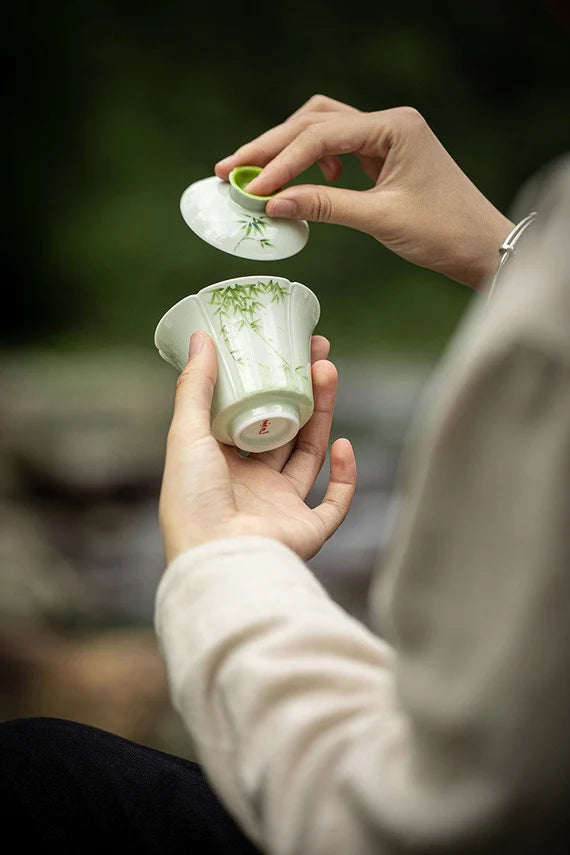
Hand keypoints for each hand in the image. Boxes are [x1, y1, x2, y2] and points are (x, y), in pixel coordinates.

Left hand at [159, 331, 356, 564]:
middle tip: (317, 353)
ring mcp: (281, 508)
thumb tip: (200, 336)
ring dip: (323, 415)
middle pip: (285, 429)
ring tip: (328, 372)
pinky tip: (345, 445)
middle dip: (302, 391)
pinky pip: (334, 503)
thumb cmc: (193, 499)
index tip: (283, 349)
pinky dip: (345, 476)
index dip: (266, 382)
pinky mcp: (307, 531)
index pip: (249, 415)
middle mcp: (252, 485)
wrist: (216, 559)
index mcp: (221, 464)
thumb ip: (195, 386)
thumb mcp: (186, 432)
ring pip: (310, 455)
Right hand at [215, 94, 513, 288]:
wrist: (482, 247)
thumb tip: (272, 203)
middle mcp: (388, 122)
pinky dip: (310, 161)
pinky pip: (335, 148)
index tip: (249, 188)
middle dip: (271, 147)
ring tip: (252, 172)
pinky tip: (303, 183)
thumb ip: (325, 207)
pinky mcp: (383, 155)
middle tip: (230, 169)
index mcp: (394, 126)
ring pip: (321, 129)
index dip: (281, 163)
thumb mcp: (380, 219)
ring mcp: (385, 137)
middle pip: (314, 122)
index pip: (321, 137)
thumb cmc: (443, 232)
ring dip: (286, 149)